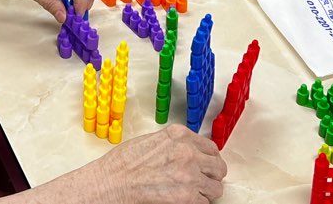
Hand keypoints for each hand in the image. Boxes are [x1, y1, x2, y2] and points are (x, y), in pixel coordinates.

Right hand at [95, 125, 226, 203]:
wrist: (113, 181)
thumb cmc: (125, 163)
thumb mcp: (154, 140)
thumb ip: (175, 144)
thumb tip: (188, 152)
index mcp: (180, 135)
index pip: (211, 148)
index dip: (209, 159)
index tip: (206, 165)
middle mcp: (188, 152)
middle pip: (218, 167)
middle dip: (211, 175)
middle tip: (203, 181)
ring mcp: (190, 174)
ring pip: (215, 187)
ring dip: (206, 191)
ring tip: (193, 193)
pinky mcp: (187, 196)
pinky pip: (204, 202)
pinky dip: (197, 203)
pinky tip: (185, 200)